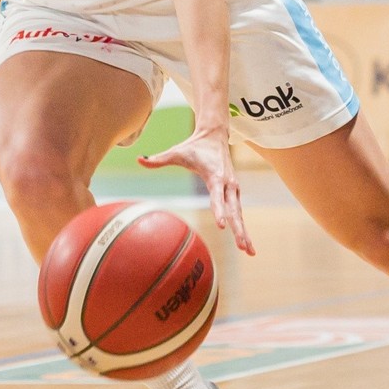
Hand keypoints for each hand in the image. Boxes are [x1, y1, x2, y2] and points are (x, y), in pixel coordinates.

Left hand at [137, 129, 254, 255]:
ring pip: (239, 214)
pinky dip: (243, 227)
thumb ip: (159, 159)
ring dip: (244, 232)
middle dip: (239, 229)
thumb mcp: (177, 152)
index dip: (219, 211)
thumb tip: (139, 159)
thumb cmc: (194, 146)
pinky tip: (245, 243)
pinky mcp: (234, 192)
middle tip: (243, 247)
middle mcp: (228, 183)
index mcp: (215, 176)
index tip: (222, 226)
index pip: (217, 197)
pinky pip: (238, 212)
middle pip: (234, 210)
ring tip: (250, 252)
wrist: (215, 135)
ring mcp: (233, 188)